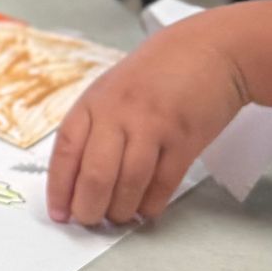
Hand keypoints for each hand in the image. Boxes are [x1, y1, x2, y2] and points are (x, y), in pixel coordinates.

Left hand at [46, 14, 246, 227]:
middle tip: (89, 221)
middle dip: (88, 208)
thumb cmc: (159, 72)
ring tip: (118, 217)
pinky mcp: (185, 139)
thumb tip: (77, 177)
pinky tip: (145, 209)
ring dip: (121, 210)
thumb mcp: (113, 89)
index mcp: (94, 101)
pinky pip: (163, 183)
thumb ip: (95, 126)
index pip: (66, 151)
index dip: (59, 188)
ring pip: (129, 183)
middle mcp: (120, 113)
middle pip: (95, 174)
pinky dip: (151, 204)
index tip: (59, 213)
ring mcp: (153, 126)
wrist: (212, 49)